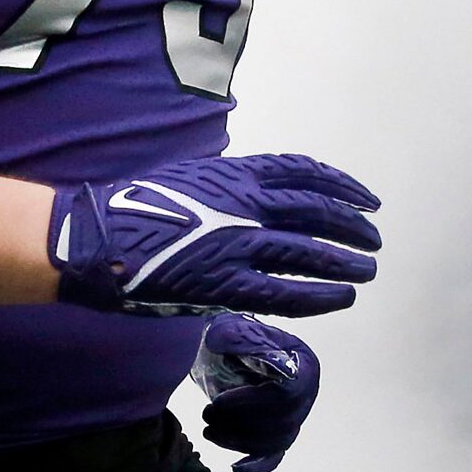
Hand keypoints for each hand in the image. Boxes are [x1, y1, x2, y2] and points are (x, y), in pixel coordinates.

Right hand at [50, 153, 379, 316]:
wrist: (97, 237)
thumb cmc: (137, 206)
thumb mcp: (191, 177)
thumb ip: (230, 186)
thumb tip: (259, 199)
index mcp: (236, 173)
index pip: (304, 173)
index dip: (343, 186)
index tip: (366, 199)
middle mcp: (245, 203)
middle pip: (317, 211)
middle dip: (352, 226)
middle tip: (374, 239)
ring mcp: (237, 244)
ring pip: (309, 252)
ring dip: (345, 261)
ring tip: (368, 270)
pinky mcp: (225, 284)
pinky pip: (285, 292)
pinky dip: (319, 296)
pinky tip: (341, 298)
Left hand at [192, 315, 319, 471]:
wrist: (220, 350)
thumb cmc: (227, 334)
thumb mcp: (231, 329)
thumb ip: (244, 340)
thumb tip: (262, 356)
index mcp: (302, 363)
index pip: (290, 394)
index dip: (255, 403)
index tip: (220, 401)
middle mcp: (306, 392)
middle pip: (284, 422)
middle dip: (242, 423)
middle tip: (208, 413)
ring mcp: (294, 415)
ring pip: (277, 442)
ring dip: (239, 440)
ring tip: (208, 426)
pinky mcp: (276, 433)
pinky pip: (274, 457)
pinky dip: (257, 465)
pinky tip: (236, 466)